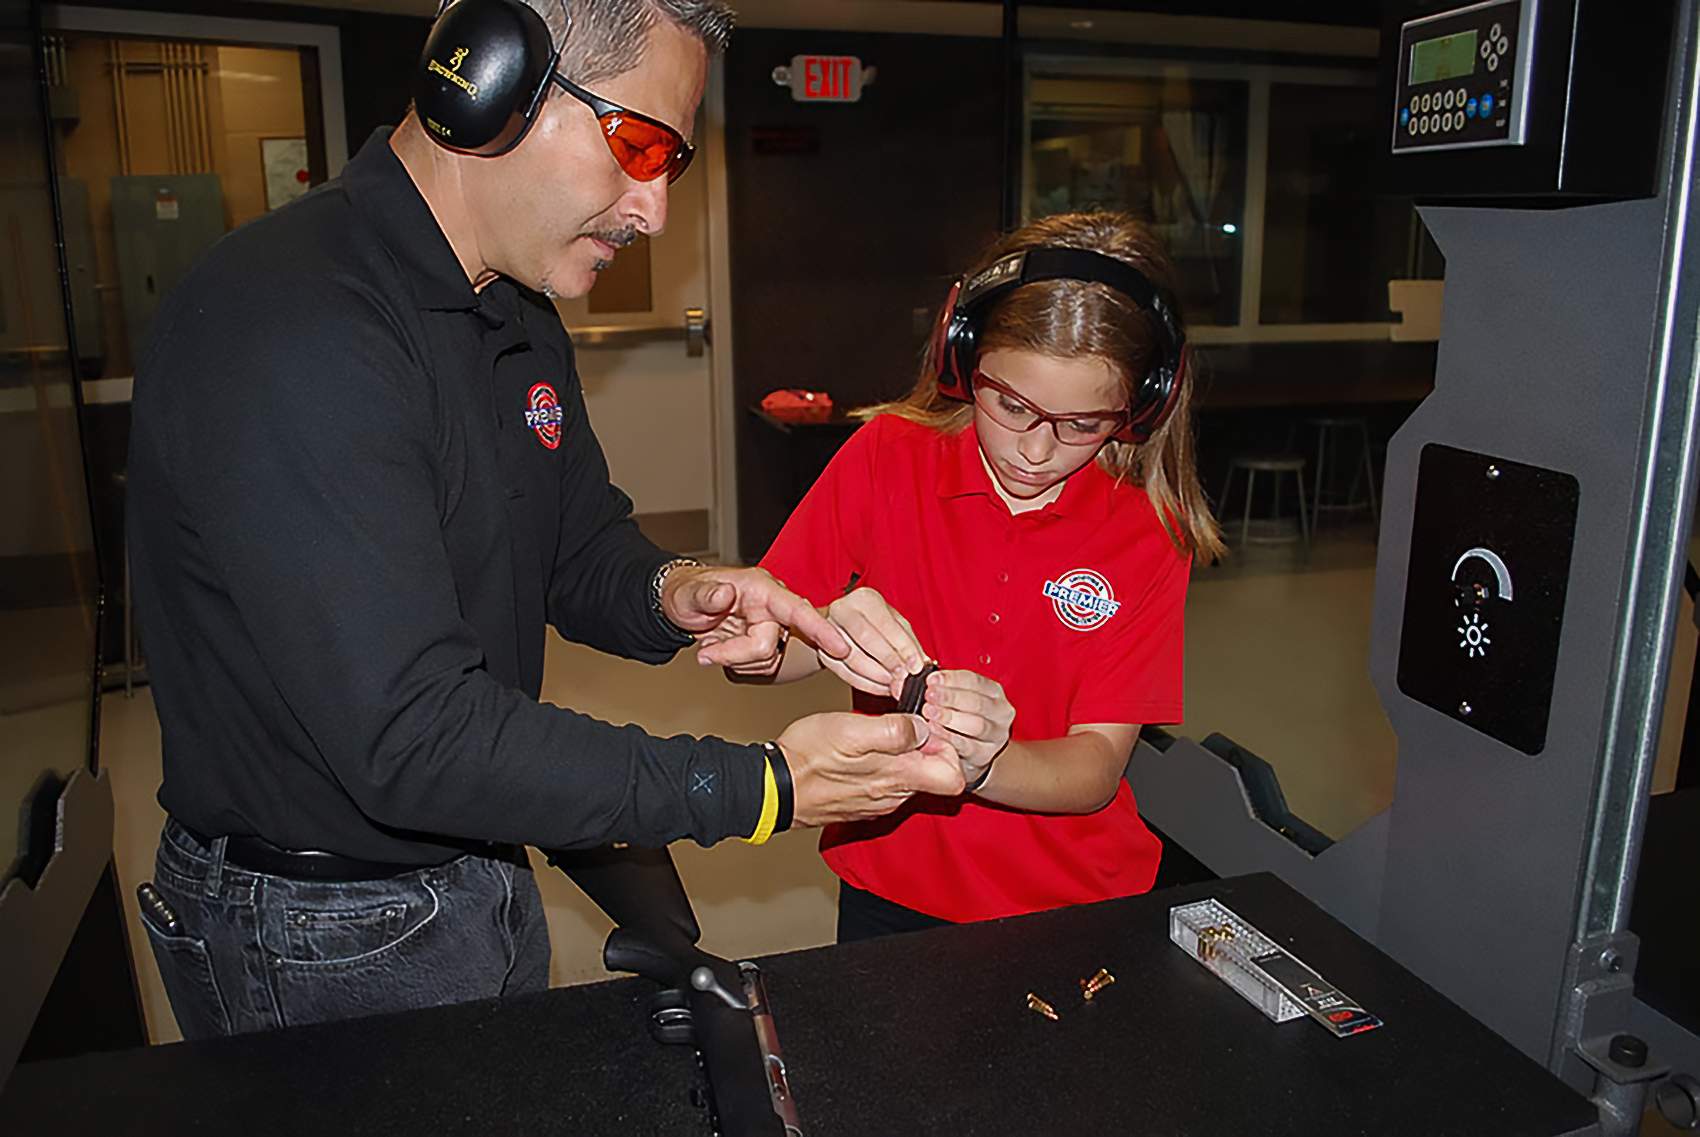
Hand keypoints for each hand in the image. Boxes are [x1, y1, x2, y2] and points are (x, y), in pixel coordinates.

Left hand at [663, 566, 850, 676]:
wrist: (683, 605)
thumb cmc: (688, 593)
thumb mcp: (688, 593)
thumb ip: (706, 594)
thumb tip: (725, 594)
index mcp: (761, 589)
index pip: (796, 609)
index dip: (819, 629)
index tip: (841, 647)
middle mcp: (772, 608)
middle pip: (769, 646)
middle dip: (736, 655)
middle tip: (705, 653)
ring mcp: (771, 627)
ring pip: (766, 660)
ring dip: (735, 661)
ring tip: (711, 647)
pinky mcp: (766, 643)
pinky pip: (760, 667)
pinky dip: (738, 665)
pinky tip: (722, 651)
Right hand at [777, 711, 964, 826]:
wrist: (774, 788)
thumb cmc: (809, 757)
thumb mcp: (853, 731)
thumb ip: (895, 730)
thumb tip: (925, 727)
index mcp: (899, 777)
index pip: (954, 777)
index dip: (950, 748)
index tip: (929, 724)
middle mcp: (894, 795)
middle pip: (933, 775)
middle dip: (927, 747)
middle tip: (904, 721)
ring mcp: (878, 802)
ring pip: (908, 778)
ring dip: (902, 755)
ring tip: (879, 732)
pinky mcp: (862, 803)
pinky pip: (886, 784)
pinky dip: (883, 766)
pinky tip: (863, 751)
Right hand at [820, 587, 929, 696]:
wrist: (842, 626)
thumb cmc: (873, 623)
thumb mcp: (894, 624)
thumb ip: (909, 642)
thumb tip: (925, 663)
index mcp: (865, 598)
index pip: (886, 624)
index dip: (902, 647)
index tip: (916, 666)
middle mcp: (843, 609)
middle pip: (866, 638)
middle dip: (888, 662)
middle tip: (904, 679)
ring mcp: (828, 630)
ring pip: (852, 657)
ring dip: (876, 676)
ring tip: (894, 685)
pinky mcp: (821, 651)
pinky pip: (843, 672)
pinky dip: (865, 683)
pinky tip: (881, 687)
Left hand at [920, 670, 1013, 783]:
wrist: (970, 752)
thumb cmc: (960, 718)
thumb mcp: (957, 698)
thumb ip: (946, 687)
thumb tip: (927, 679)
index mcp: (993, 692)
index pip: (975, 681)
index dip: (951, 679)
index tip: (931, 680)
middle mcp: (1000, 713)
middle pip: (977, 702)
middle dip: (950, 697)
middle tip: (929, 695)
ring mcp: (996, 735)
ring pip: (976, 725)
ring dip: (950, 718)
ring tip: (929, 713)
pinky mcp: (985, 755)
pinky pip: (967, 746)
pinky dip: (948, 738)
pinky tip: (933, 732)